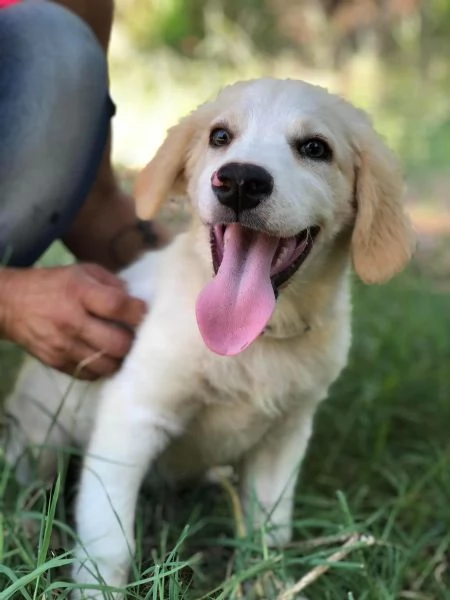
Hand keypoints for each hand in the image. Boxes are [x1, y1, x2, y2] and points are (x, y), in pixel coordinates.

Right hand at [0, 264, 146, 379]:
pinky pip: (89, 374)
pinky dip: (101, 368)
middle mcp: (72, 321)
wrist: (10, 305)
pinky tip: (104, 357)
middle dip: (133, 342)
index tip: (146, 314)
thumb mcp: (81, 271)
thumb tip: (136, 299)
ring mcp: (63, 346)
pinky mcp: (56, 363)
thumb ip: (111, 282)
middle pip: (117, 343)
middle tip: (137, 337)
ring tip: (122, 350)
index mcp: (79, 292)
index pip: (117, 306)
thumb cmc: (52, 285)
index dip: (138, 313)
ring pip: (106, 365)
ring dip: (120, 360)